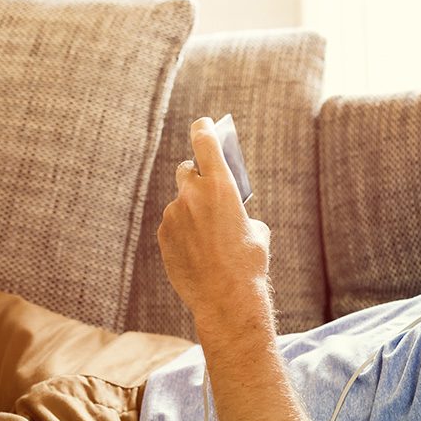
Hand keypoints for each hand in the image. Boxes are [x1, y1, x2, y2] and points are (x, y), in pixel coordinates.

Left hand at [157, 117, 272, 327]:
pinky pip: (173, 226)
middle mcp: (192, 194)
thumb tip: (228, 213)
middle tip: (206, 186)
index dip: (204, 128)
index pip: (205, 142)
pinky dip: (183, 233)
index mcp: (221, 186)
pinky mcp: (163, 236)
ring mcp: (174, 215)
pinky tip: (198, 252)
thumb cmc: (249, 262)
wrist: (226, 297)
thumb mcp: (257, 230)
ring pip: (181, 203)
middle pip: (187, 170)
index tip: (203, 123)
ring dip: (191, 211)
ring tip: (209, 239)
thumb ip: (239, 211)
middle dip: (195, 174)